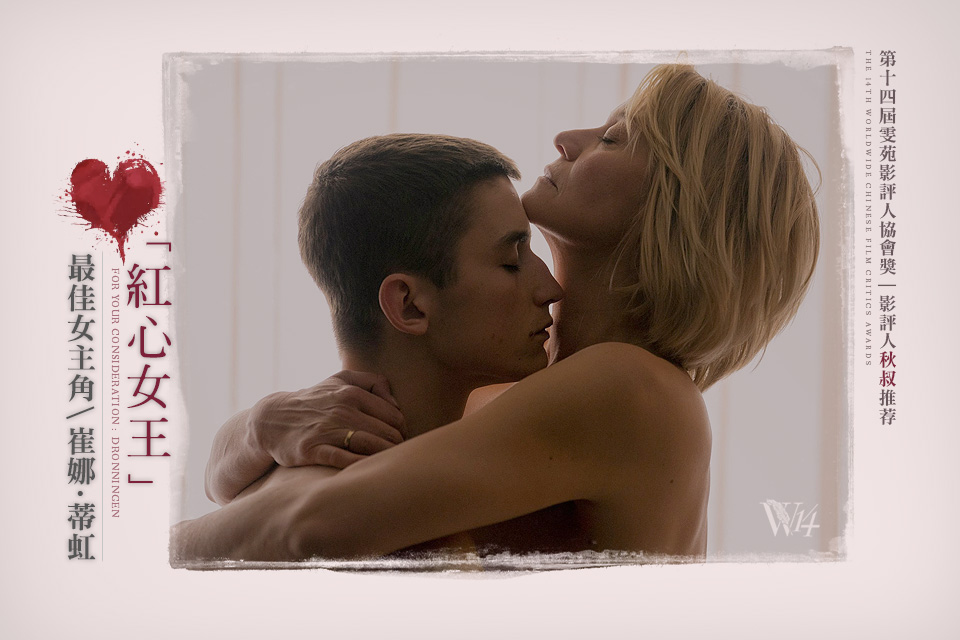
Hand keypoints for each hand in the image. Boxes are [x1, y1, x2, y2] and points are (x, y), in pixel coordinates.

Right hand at [247, 371, 404, 468]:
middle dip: (398, 447)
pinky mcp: (312, 450)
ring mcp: (327, 430)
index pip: (395, 416)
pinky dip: (363, 467)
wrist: (272, 420)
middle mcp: (342, 409)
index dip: (402, 431)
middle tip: (398, 457)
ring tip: (389, 467)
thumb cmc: (315, 401)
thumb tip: (396, 402)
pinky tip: (370, 473)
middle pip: (388, 433)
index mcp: (352, 392)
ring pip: (372, 446)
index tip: (399, 441)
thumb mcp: (340, 379)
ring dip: (386, 458)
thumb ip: (372, 381)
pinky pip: (346, 460)